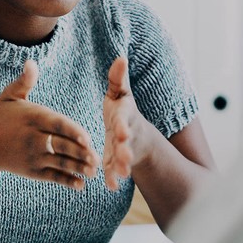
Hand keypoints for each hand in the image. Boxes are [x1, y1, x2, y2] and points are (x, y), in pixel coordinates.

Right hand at [0, 60, 99, 189]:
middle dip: (80, 153)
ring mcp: (32, 156)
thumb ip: (24, 81)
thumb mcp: (8, 96)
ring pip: (58, 163)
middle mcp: (33, 138)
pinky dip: (66, 181)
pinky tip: (80, 184)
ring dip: (77, 168)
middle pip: (60, 146)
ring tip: (93, 171)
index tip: (87, 137)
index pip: (56, 125)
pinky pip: (51, 177)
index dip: (72, 131)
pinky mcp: (31, 171)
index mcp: (32, 118)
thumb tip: (31, 62)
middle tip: (97, 158)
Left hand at [103, 57, 147, 189]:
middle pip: (127, 142)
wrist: (132, 134)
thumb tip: (120, 56)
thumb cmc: (121, 110)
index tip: (122, 132)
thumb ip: (118, 78)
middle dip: (126, 150)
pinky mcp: (116, 162)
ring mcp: (123, 150)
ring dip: (122, 166)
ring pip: (123, 159)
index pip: (125, 120)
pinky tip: (110, 185)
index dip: (123, 125)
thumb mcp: (120, 93)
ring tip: (121, 174)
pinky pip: (115, 171)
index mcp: (125, 116)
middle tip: (126, 158)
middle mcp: (127, 134)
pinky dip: (113, 178)